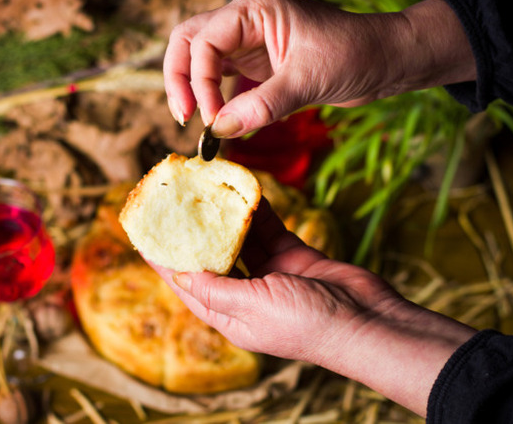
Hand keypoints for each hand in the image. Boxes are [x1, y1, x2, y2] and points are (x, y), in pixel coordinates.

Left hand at [147, 198, 475, 415]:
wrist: (368, 322)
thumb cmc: (308, 324)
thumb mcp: (252, 307)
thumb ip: (214, 289)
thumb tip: (178, 273)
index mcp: (228, 316)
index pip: (185, 282)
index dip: (163, 258)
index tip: (145, 232)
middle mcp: (245, 295)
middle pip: (209, 257)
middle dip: (192, 231)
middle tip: (175, 200)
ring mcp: (270, 275)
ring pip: (238, 239)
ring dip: (223, 215)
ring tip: (206, 187)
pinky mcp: (293, 257)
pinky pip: (268, 230)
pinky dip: (257, 212)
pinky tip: (244, 190)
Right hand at [163, 0, 474, 137]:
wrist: (386, 60)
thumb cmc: (355, 55)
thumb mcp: (307, 81)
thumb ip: (261, 106)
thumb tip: (220, 130)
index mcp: (255, 8)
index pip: (204, 42)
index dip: (201, 82)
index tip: (212, 120)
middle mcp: (246, 18)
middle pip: (189, 41)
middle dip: (181, 79)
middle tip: (185, 116)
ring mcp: (250, 39)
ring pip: (202, 59)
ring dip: (196, 90)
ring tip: (202, 124)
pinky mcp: (259, 61)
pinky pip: (225, 79)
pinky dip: (220, 101)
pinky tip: (225, 125)